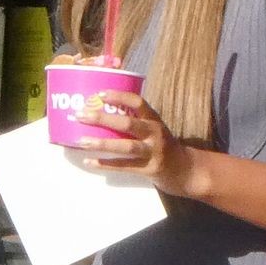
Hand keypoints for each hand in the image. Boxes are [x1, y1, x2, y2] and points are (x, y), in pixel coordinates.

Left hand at [72, 92, 195, 194]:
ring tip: (81, 142)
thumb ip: (134, 120)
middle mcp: (154, 133)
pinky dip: (106, 164)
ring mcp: (152, 152)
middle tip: (81, 115)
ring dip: (102, 144)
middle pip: (127, 123)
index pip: (138, 102)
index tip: (100, 94)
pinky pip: (124, 167)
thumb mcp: (153, 128)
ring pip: (125, 147)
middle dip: (103, 118)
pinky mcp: (149, 169)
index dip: (119, 96)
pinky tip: (89, 162)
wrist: (184, 170)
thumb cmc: (162, 145)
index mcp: (154, 119)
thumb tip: (101, 111)